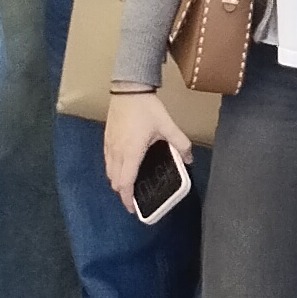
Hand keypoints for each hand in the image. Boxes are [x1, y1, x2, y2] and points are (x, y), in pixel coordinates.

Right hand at [105, 87, 193, 218]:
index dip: (127, 198)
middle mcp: (117, 152)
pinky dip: (113, 170)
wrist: (128, 88)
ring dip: (117, 182)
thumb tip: (189, 159)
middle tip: (134, 198)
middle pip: (115, 181)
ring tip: (129, 185)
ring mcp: (109, 145)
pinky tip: (123, 167)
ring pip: (109, 172)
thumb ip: (180, 143)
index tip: (133, 209)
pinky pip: (107, 161)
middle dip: (123, 193)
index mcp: (131, 152)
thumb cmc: (146, 108)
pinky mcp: (107, 139)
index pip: (125, 182)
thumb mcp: (167, 125)